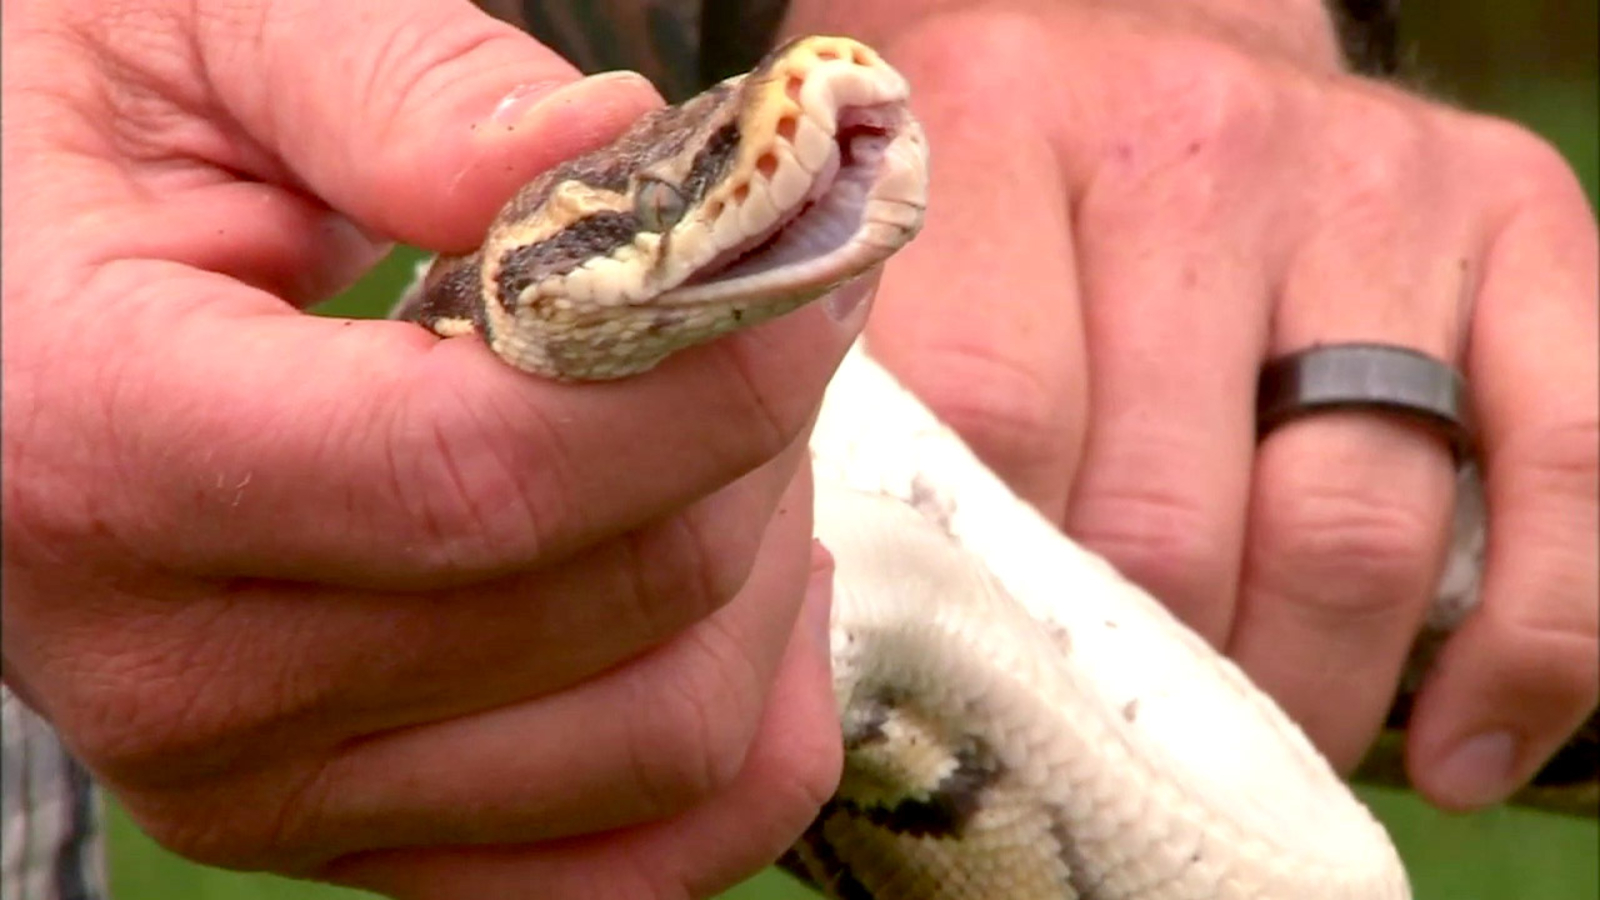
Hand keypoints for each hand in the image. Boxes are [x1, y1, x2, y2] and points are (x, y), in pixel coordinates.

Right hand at [1, 1, 858, 895]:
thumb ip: (398, 89)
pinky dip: (741, 733)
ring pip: (667, 746)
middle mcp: (181, 674)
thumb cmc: (83, 155)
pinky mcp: (348, 835)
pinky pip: (631, 867)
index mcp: (109, 450)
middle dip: (758, 436)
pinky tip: (734, 589)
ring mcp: (267, 788)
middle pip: (622, 600)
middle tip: (767, 313)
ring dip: (764, 574)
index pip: (498, 471)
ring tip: (731, 438)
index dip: (717, 372)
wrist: (6, 332)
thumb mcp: (193, 37)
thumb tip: (610, 152)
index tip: (809, 264)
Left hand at [784, 0, 1597, 809]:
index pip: (991, 420)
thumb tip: (860, 641)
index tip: (965, 691)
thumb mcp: (869, 240)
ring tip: (1233, 762)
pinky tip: (1450, 746)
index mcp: (995, 128)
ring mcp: (1366, 179)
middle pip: (1163, 511)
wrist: (1125, 23)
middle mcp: (1192, 141)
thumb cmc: (976, 170)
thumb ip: (846, 405)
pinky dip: (1528, 643)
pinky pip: (1566, 464)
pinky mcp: (1511, 217)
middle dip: (1125, 685)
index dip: (980, 594)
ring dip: (1291, 695)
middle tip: (1086, 752)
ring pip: (1344, 528)